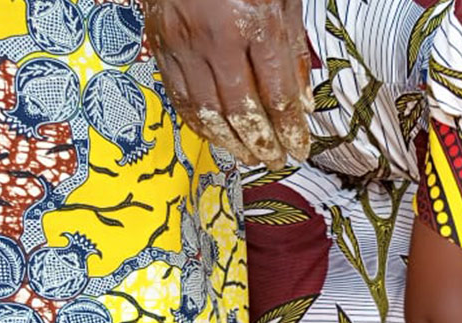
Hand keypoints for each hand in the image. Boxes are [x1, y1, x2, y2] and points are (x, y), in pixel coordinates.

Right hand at [143, 0, 311, 166]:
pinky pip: (179, 95)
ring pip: (206, 110)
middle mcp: (216, 38)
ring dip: (231, 141)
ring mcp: (183, 42)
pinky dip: (198, 122)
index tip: (299, 148)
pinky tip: (215, 134)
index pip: (277, 95)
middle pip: (243, 110)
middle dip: (263, 143)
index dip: (290, 129)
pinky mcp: (159, 42)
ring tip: (249, 156)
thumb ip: (294, 50)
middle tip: (276, 160)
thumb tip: (303, 100)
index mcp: (254, 23)